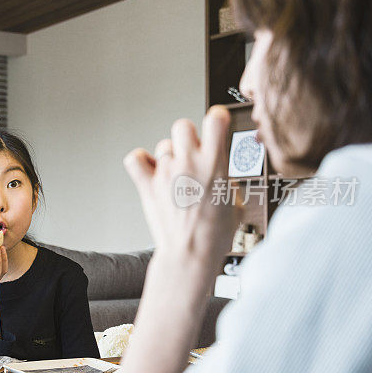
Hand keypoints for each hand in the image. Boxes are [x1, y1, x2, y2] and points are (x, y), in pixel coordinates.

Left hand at [124, 106, 237, 284]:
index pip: (215, 119)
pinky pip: (135, 159)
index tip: (217, 123)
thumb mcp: (236, 202)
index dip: (217, 118)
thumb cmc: (215, 235)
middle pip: (183, 125)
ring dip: (170, 155)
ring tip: (176, 173)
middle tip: (193, 153)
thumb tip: (219, 172)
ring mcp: (166, 173)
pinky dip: (141, 161)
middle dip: (189, 137)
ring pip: (163, 144)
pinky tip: (150, 170)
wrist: (191, 254)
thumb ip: (226, 179)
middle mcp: (189, 163)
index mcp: (215, 163)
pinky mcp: (148, 185)